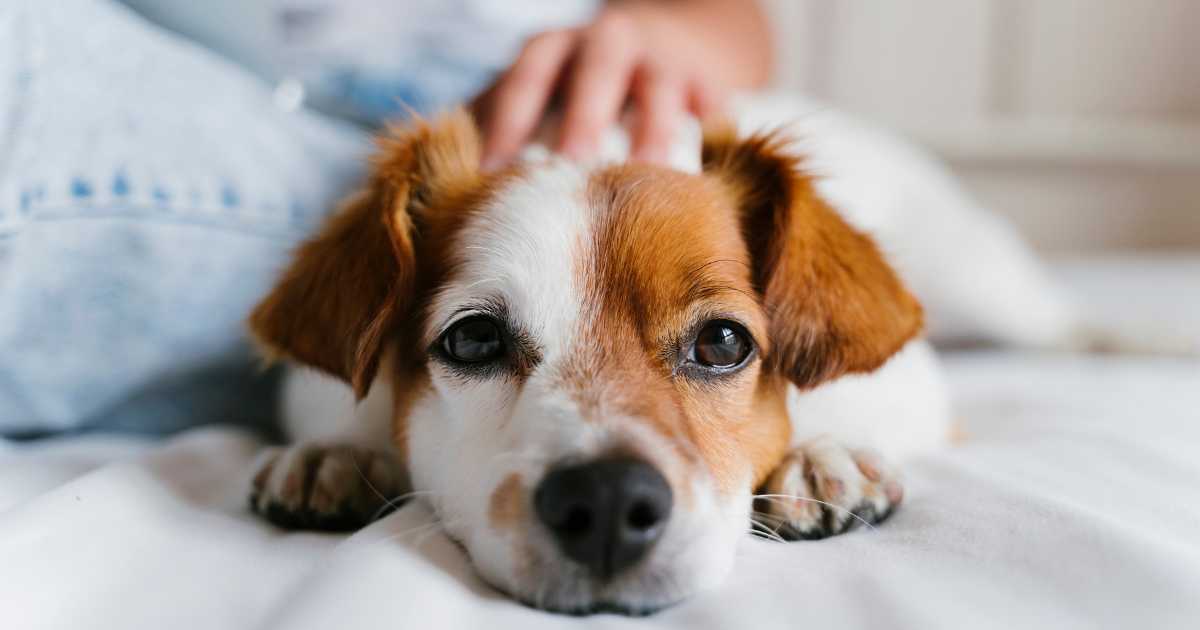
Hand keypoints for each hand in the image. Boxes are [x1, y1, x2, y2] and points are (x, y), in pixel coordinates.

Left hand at [473, 0, 771, 169]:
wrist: (668, 48)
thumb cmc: (578, 91)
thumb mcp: (537, 95)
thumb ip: (497, 128)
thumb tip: (444, 191)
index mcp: (554, 49)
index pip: (525, 79)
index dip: (508, 123)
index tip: (492, 176)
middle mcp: (608, 42)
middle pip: (595, 74)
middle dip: (583, 121)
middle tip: (572, 172)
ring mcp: (663, 59)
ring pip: (659, 90)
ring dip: (653, 133)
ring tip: (649, 181)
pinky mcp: (709, 81)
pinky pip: (713, 107)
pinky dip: (710, 134)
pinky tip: (705, 175)